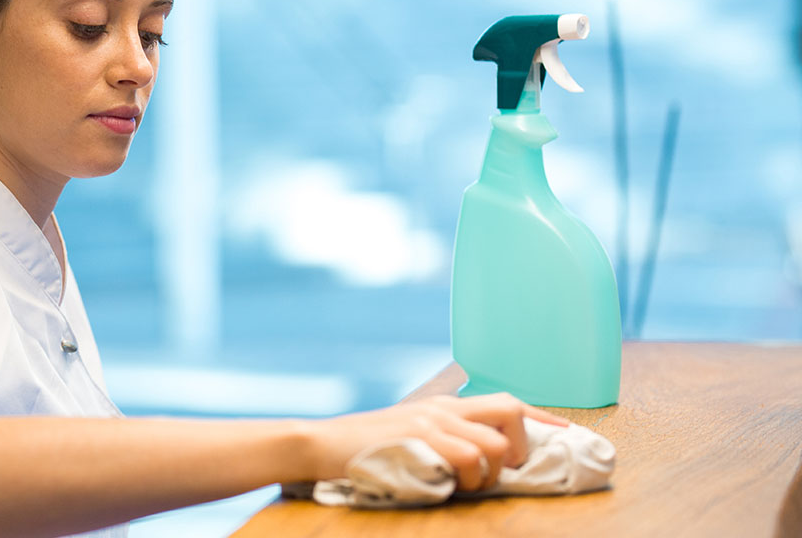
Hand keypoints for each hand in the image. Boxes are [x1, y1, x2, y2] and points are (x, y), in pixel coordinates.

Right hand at [308, 393, 567, 491]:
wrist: (319, 444)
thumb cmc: (361, 449)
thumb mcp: (407, 437)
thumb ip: (441, 441)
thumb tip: (476, 463)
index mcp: (443, 406)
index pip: (506, 401)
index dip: (543, 418)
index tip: (568, 432)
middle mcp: (443, 408)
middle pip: (511, 409)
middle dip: (522, 444)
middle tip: (505, 470)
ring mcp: (432, 422)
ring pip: (494, 442)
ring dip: (491, 472)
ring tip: (468, 485)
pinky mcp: (420, 439)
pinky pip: (469, 456)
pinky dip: (469, 477)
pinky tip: (449, 485)